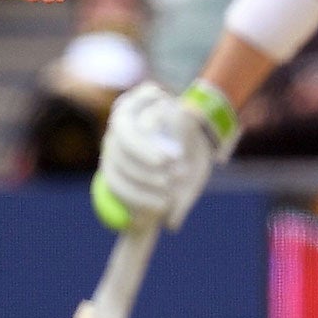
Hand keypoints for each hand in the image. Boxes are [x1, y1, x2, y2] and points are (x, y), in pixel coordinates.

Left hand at [91, 81, 236, 231]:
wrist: (201, 126)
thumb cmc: (188, 163)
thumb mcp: (185, 188)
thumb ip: (177, 205)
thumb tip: (170, 224)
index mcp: (117, 165)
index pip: (117, 183)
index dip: (137, 197)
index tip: (161, 207)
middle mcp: (115, 139)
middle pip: (118, 157)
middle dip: (142, 173)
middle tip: (168, 182)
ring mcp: (126, 113)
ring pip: (129, 133)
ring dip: (149, 151)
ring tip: (176, 161)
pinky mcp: (145, 93)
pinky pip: (149, 107)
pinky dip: (163, 121)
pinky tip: (180, 131)